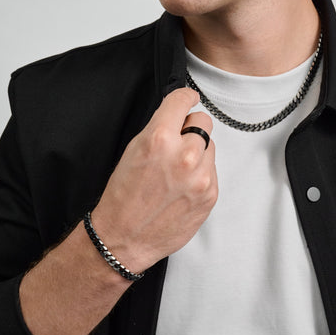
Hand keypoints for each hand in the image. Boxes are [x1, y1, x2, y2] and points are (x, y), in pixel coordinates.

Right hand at [92, 88, 217, 272]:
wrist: (124, 238)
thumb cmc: (122, 197)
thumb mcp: (133, 150)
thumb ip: (160, 129)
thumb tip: (179, 116)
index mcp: (159, 139)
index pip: (182, 100)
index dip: (184, 97)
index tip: (187, 99)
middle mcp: (184, 156)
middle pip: (203, 122)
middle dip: (191, 127)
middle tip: (178, 141)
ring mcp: (200, 177)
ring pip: (210, 146)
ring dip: (198, 151)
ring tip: (178, 170)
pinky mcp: (210, 194)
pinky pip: (212, 170)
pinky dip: (201, 173)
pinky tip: (183, 185)